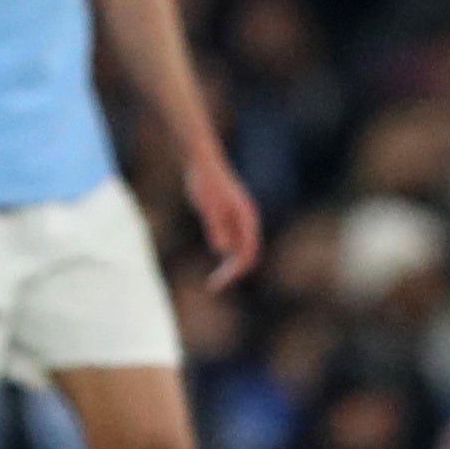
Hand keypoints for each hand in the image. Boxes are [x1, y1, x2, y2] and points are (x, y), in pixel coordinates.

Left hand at [186, 150, 263, 290]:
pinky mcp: (230, 216)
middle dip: (233, 272)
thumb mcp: (207, 206)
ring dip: (230, 266)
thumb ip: (216, 227)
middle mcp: (247, 221)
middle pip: (247, 254)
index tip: (219, 284)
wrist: (201, 162)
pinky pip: (233, 241)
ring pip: (240, 249)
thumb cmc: (204, 182)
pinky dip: (226, 255)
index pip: (247, 253)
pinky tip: (215, 261)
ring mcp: (239, 219)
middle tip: (214, 287)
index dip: (235, 271)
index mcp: (246, 219)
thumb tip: (222, 251)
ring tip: (215, 281)